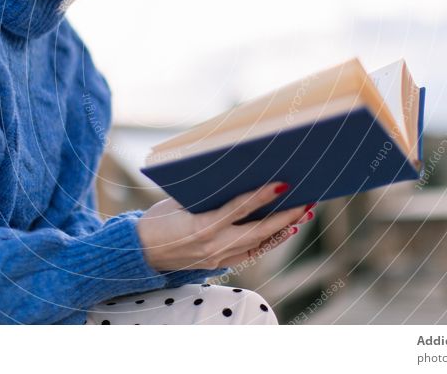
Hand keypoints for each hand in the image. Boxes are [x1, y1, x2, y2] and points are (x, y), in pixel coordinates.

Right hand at [136, 182, 313, 271]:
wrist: (140, 253)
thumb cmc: (158, 220)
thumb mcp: (178, 203)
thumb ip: (208, 197)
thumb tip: (239, 182)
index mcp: (202, 226)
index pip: (240, 208)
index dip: (263, 195)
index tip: (284, 184)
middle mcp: (213, 245)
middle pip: (259, 230)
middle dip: (286, 215)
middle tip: (307, 201)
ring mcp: (218, 258)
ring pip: (259, 243)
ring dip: (283, 229)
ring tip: (303, 214)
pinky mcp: (218, 264)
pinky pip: (250, 253)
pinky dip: (268, 241)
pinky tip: (283, 231)